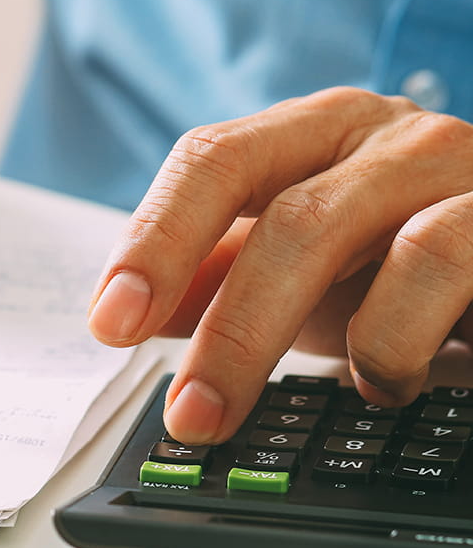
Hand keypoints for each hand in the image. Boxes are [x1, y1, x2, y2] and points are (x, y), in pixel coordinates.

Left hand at [87, 86, 472, 442]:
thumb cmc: (405, 256)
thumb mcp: (302, 268)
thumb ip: (218, 280)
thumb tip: (131, 314)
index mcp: (312, 134)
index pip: (212, 160)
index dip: (155, 240)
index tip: (110, 322)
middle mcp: (383, 136)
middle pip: (279, 216)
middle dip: (225, 328)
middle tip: (189, 413)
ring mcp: (455, 170)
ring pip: (351, 238)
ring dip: (302, 339)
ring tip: (291, 397)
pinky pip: (438, 267)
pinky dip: (394, 341)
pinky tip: (385, 382)